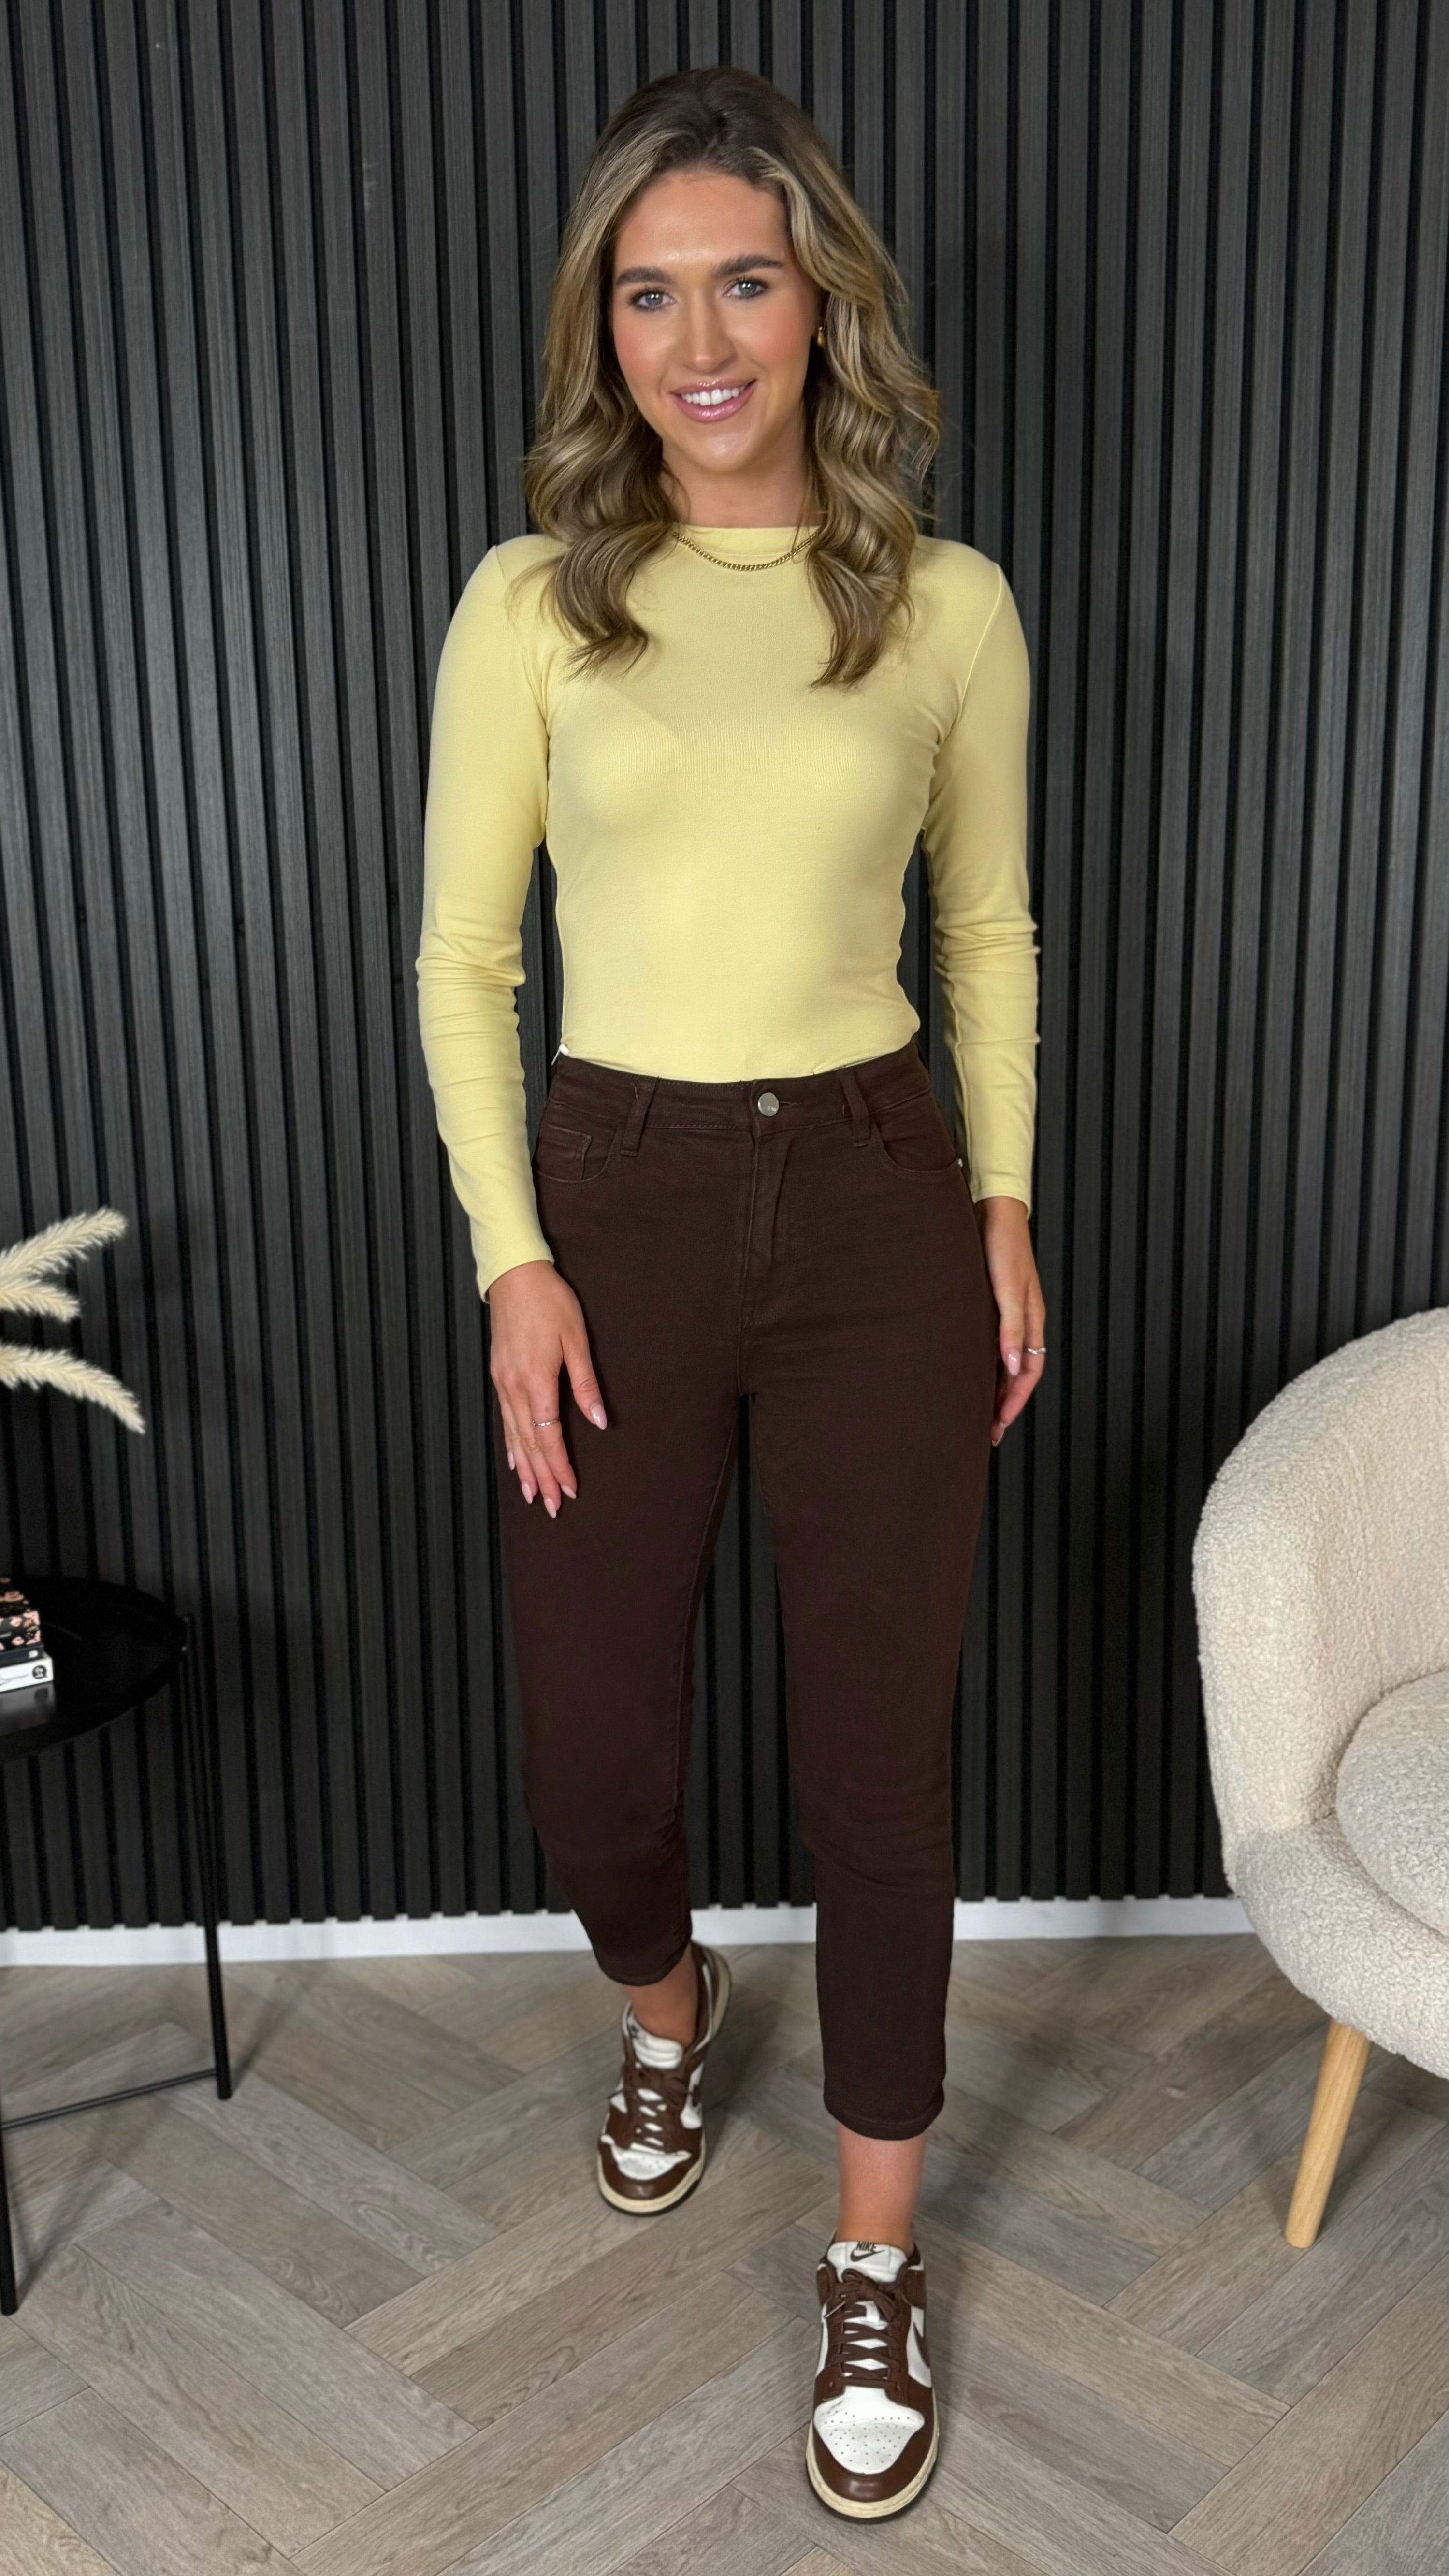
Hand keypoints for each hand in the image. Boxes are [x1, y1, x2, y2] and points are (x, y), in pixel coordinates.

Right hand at [486, 1261, 606, 1513]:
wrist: (514, 1275)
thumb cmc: (550, 1302)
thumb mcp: (576, 1339)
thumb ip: (585, 1383)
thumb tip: (598, 1420)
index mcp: (537, 1380)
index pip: (549, 1436)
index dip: (560, 1465)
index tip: (570, 1488)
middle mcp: (514, 1387)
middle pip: (529, 1443)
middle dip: (543, 1477)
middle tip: (553, 1506)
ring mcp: (502, 1383)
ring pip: (514, 1436)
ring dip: (525, 1468)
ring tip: (533, 1495)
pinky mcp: (498, 1376)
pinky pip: (505, 1419)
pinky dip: (511, 1444)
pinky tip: (515, 1461)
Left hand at [974, 1196, 1045, 1445]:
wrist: (992, 1212)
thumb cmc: (1003, 1248)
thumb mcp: (1008, 1289)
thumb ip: (1010, 1328)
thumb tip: (1013, 1368)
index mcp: (1031, 1322)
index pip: (1028, 1374)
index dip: (1014, 1402)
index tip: (998, 1426)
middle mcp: (1022, 1323)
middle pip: (1018, 1374)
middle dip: (1005, 1404)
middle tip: (987, 1430)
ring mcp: (1009, 1315)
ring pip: (1006, 1362)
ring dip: (995, 1387)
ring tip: (978, 1410)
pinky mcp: (994, 1305)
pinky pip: (993, 1346)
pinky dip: (987, 1365)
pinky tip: (970, 1372)